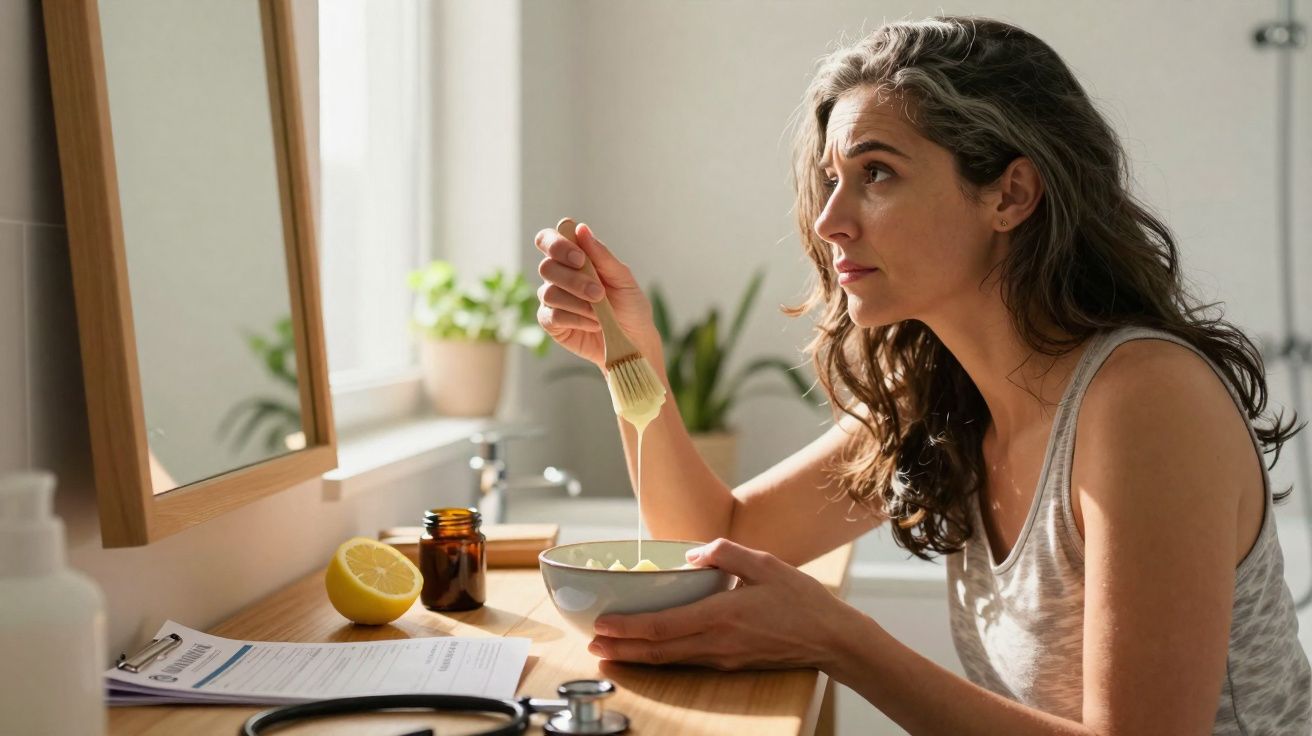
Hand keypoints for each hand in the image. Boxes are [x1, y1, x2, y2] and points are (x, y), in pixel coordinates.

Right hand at [533, 221, 660, 368]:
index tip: (580, 258)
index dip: (557, 245)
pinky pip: (553, 316)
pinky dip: (577, 319)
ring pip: (549, 293)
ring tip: (601, 313)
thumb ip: (602, 255)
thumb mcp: (623, 279)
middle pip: (546, 267)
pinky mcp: (551, 323)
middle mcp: (559, 276)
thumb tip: (581, 229)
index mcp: (574, 259)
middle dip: (574, 280)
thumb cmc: (630, 306)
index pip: (549, 240)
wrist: (634, 342)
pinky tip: (594, 324)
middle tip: (599, 293)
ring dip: (579, 302)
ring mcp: (553, 300)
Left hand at [588, 538, 853, 670]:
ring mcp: (723, 657)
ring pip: (670, 660)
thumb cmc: (802, 601)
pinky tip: (651, 651)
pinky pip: (687, 661)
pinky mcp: (730, 663)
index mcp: (722, 616)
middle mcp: (717, 642)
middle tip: (592, 645)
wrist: (831, 639)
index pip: (663, 627)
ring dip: (637, 656)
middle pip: (658, 651)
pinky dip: (661, 657)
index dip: (628, 628)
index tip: (602, 625)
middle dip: (621, 648)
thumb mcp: (765, 564)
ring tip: (610, 650)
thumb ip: (727, 553)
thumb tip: (695, 552)